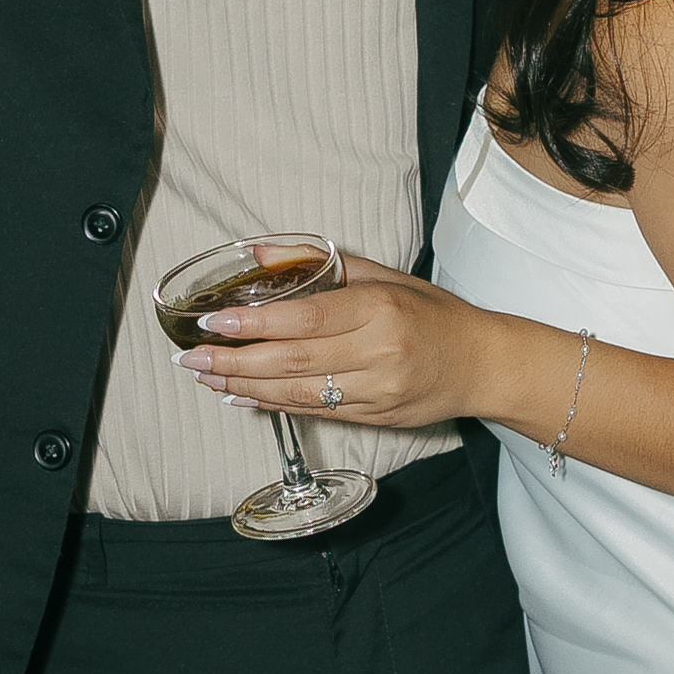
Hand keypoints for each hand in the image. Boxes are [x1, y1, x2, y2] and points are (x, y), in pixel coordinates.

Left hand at [169, 254, 493, 427]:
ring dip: (245, 386)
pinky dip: (273, 405)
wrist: (482, 364)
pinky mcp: (376, 418)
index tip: (214, 320)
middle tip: (190, 357)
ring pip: (298, 394)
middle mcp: (379, 354)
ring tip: (206, 376)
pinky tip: (242, 395)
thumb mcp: (384, 276)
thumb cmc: (432, 314)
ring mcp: (377, 392)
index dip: (256, 322)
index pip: (306, 319)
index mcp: (380, 310)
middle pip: (293, 362)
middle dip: (235, 360)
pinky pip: (315, 413)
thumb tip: (259, 254)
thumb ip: (321, 265)